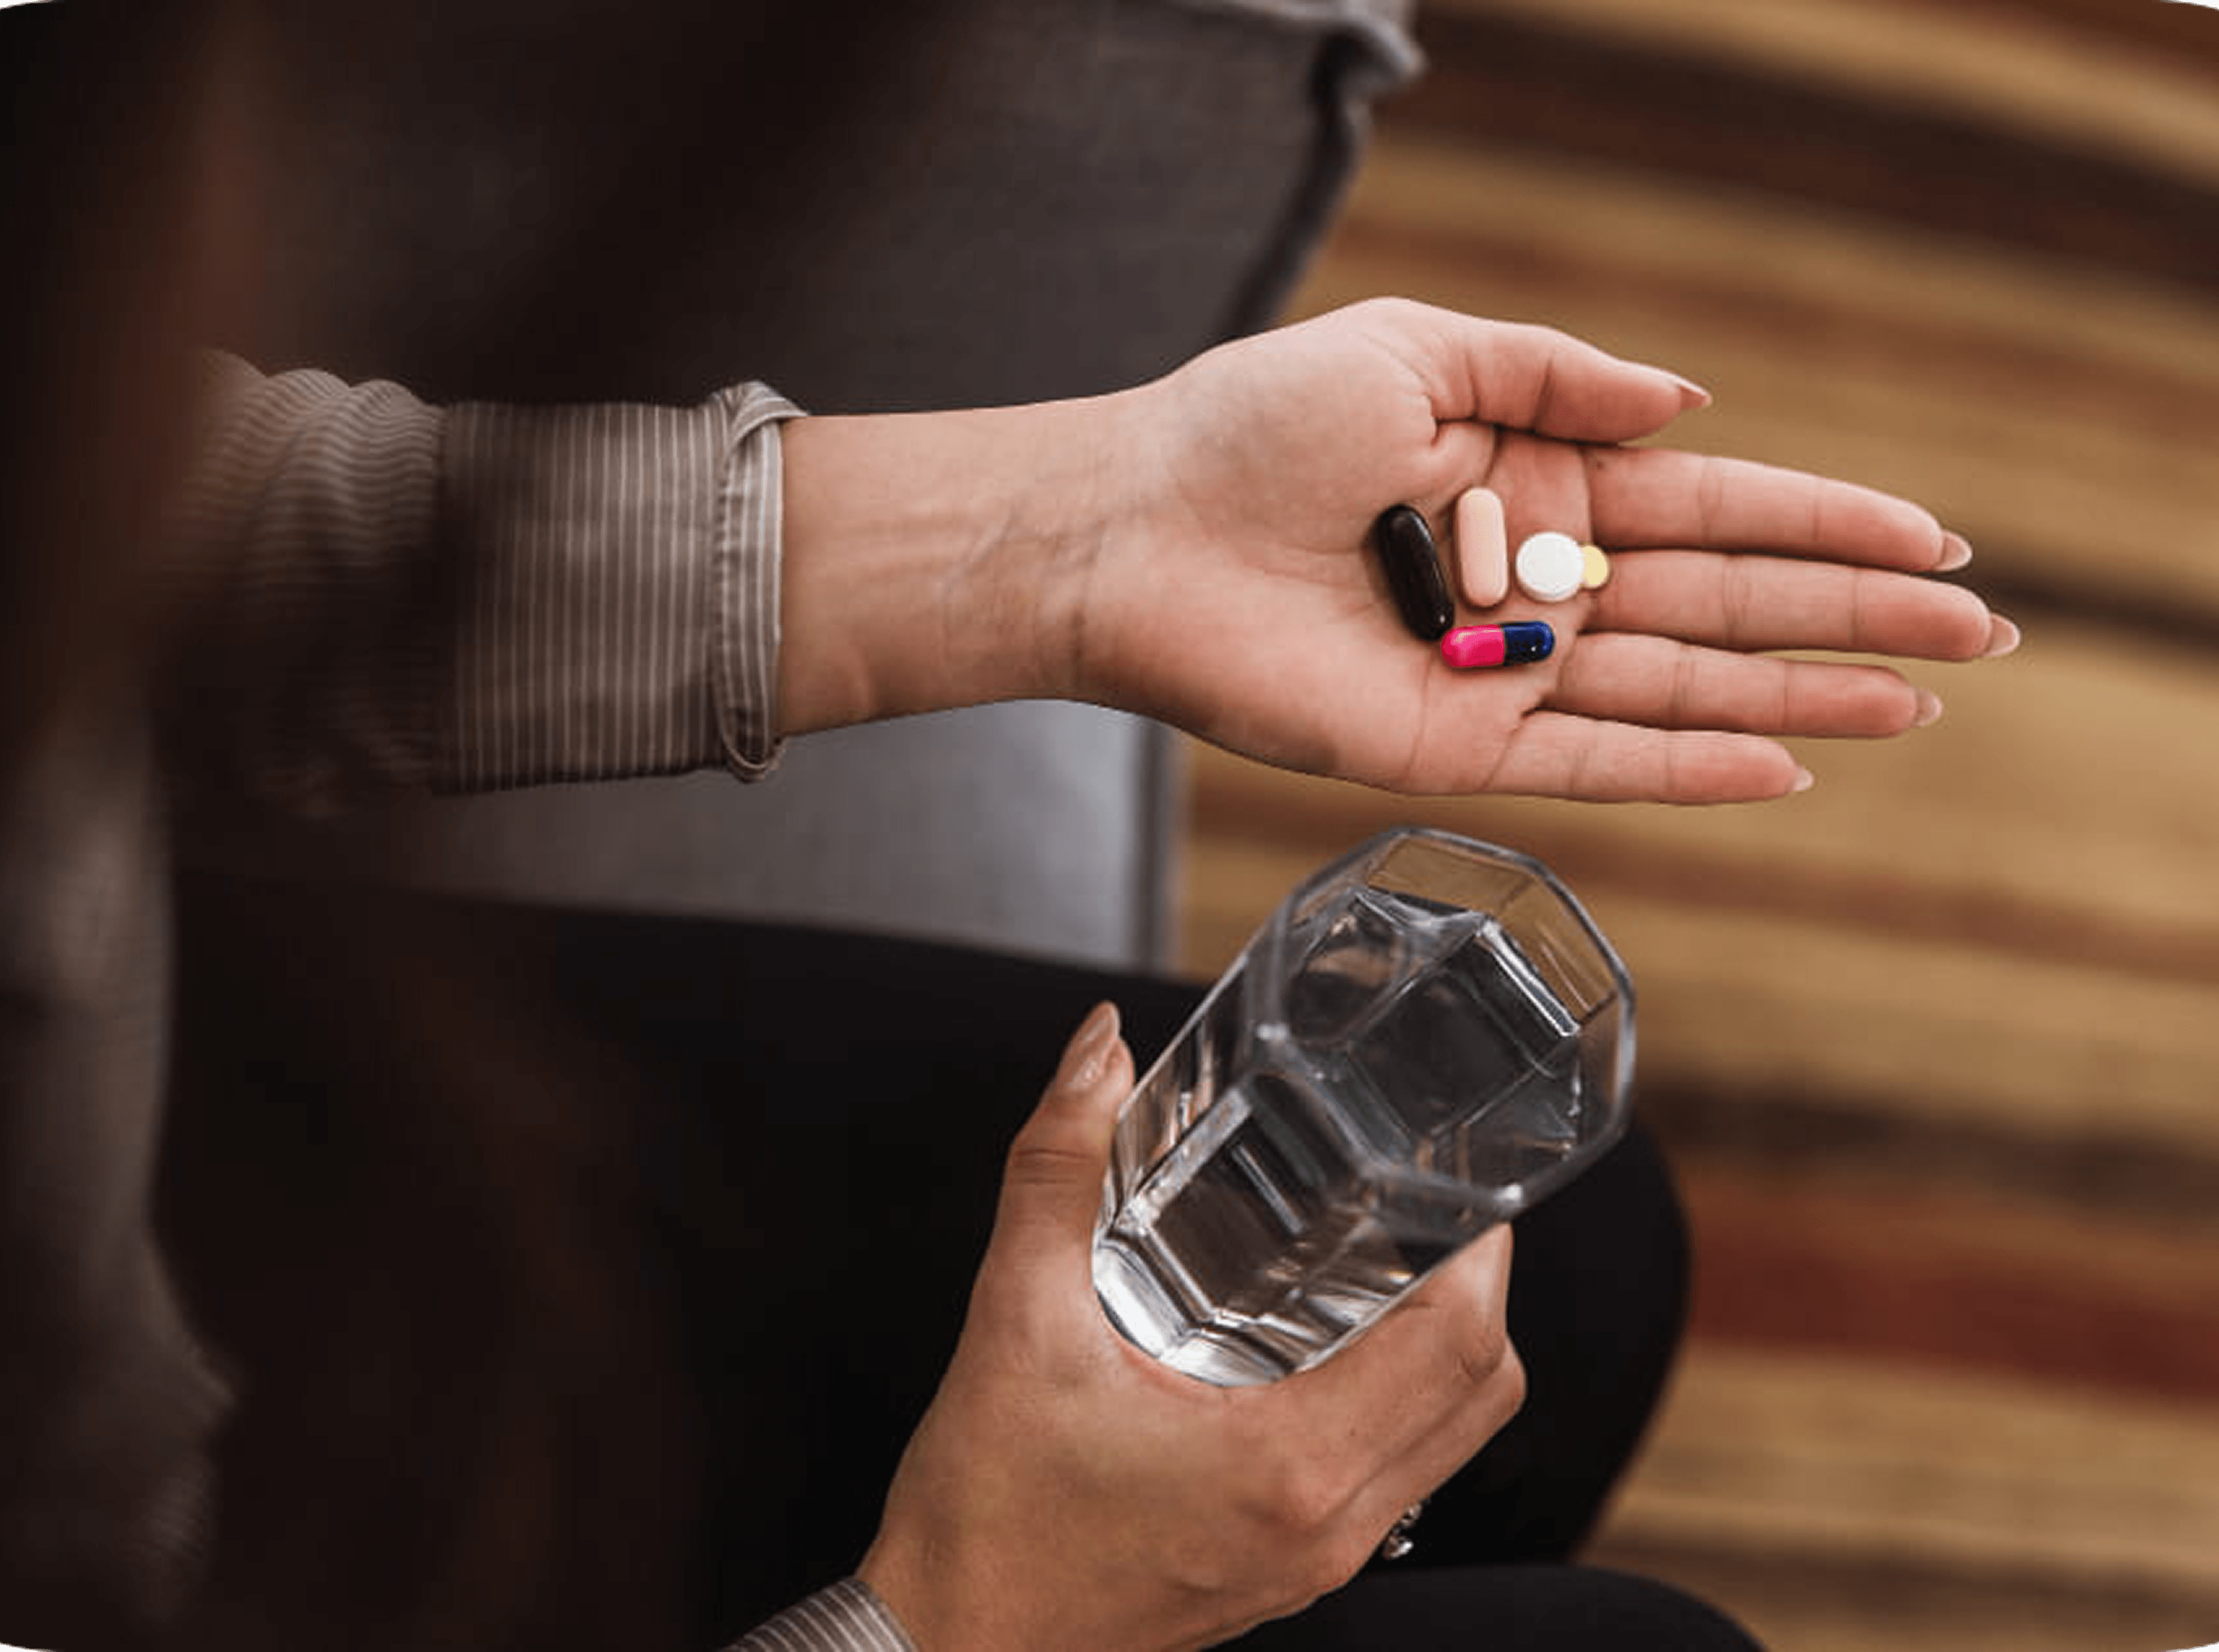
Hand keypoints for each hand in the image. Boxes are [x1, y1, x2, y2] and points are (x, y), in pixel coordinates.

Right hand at [857, 1004, 1523, 1651]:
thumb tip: (1095, 1053)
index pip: (1459, 1347)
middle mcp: (1326, 1527)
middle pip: (1481, 1394)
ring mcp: (1316, 1561)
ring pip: (1448, 1441)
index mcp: (1287, 1468)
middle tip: (1426, 1200)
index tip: (1458, 1176)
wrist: (940, 1648)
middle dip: (1474, 1286)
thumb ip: (1056, 1171)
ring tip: (1384, 1257)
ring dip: (1442, 1347)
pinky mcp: (1290, 1570)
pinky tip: (1323, 1346)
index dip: (1482, 1250)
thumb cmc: (981, 1519)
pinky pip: (1396, 1478)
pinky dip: (1397, 1402)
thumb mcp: (1012, 1322)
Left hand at [1077, 298, 2014, 800]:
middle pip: (1724, 603)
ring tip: (1918, 702)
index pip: (1713, 507)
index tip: (1932, 538)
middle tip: (1977, 633)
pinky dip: (1688, 768)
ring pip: (1682, 688)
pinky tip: (1786, 767)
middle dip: (1851, 616)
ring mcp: (1502, 671)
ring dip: (1802, 695)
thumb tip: (1691, 403)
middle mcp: (1534, 584)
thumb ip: (1558, 377)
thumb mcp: (1421, 350)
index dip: (1825, 522)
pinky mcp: (1455, 744)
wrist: (1137, 527)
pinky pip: (1593, 763)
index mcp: (1536, 479)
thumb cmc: (1255, 424)